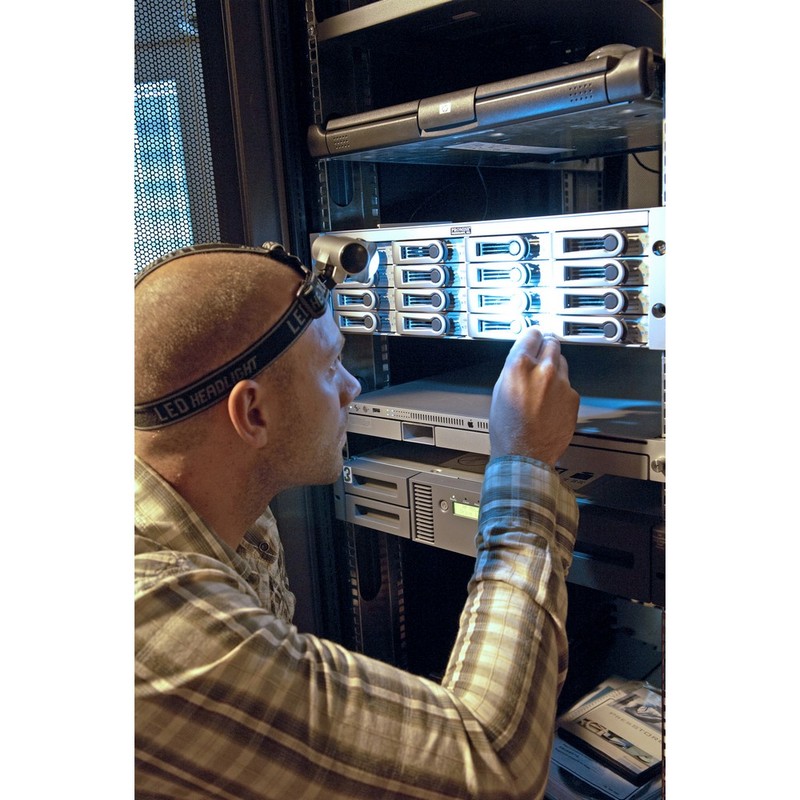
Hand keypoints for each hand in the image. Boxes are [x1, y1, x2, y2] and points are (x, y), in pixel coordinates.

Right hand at [489, 328, 579, 465]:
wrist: (525, 455)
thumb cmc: (508, 430)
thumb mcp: (499, 391)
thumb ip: (513, 368)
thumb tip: (521, 356)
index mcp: (519, 366)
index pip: (531, 335)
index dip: (531, 336)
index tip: (533, 336)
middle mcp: (543, 370)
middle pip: (551, 343)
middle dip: (545, 347)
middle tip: (541, 353)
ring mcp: (561, 383)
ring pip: (561, 363)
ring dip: (553, 368)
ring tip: (542, 385)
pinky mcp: (573, 397)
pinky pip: (568, 384)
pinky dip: (561, 389)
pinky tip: (549, 402)